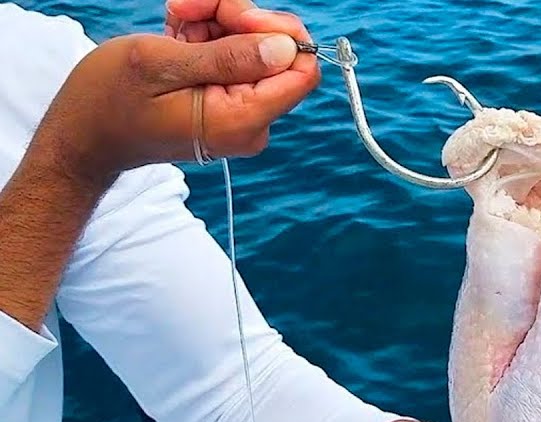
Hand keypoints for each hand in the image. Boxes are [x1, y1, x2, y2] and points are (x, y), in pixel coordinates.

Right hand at [31, 4, 317, 181]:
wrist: (83, 135)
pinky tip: (177, 33)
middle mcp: (251, 122)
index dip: (276, 31)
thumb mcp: (160, 64)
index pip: (301, 71)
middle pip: (276, 53)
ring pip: (252, 47)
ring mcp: (241, 114)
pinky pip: (234, 58)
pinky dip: (207, 36)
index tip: (234, 14)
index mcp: (242, 119)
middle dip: (235, 17)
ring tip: (174, 20)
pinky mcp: (227, 103)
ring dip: (214, 21)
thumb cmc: (108, 100)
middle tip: (187, 6)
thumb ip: (227, 56)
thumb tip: (285, 48)